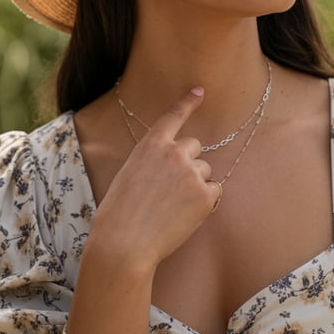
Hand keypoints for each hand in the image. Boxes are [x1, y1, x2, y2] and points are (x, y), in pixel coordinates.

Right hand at [90, 86, 218, 270]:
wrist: (125, 241)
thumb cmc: (120, 212)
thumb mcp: (129, 174)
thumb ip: (153, 162)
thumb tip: (175, 167)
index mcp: (150, 145)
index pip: (173, 117)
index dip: (188, 102)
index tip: (200, 91)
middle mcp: (174, 153)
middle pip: (195, 146)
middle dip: (188, 162)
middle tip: (172, 187)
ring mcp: (192, 173)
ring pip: (204, 171)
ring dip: (195, 185)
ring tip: (172, 207)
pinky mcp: (205, 195)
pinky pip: (214, 192)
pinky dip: (204, 202)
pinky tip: (184, 216)